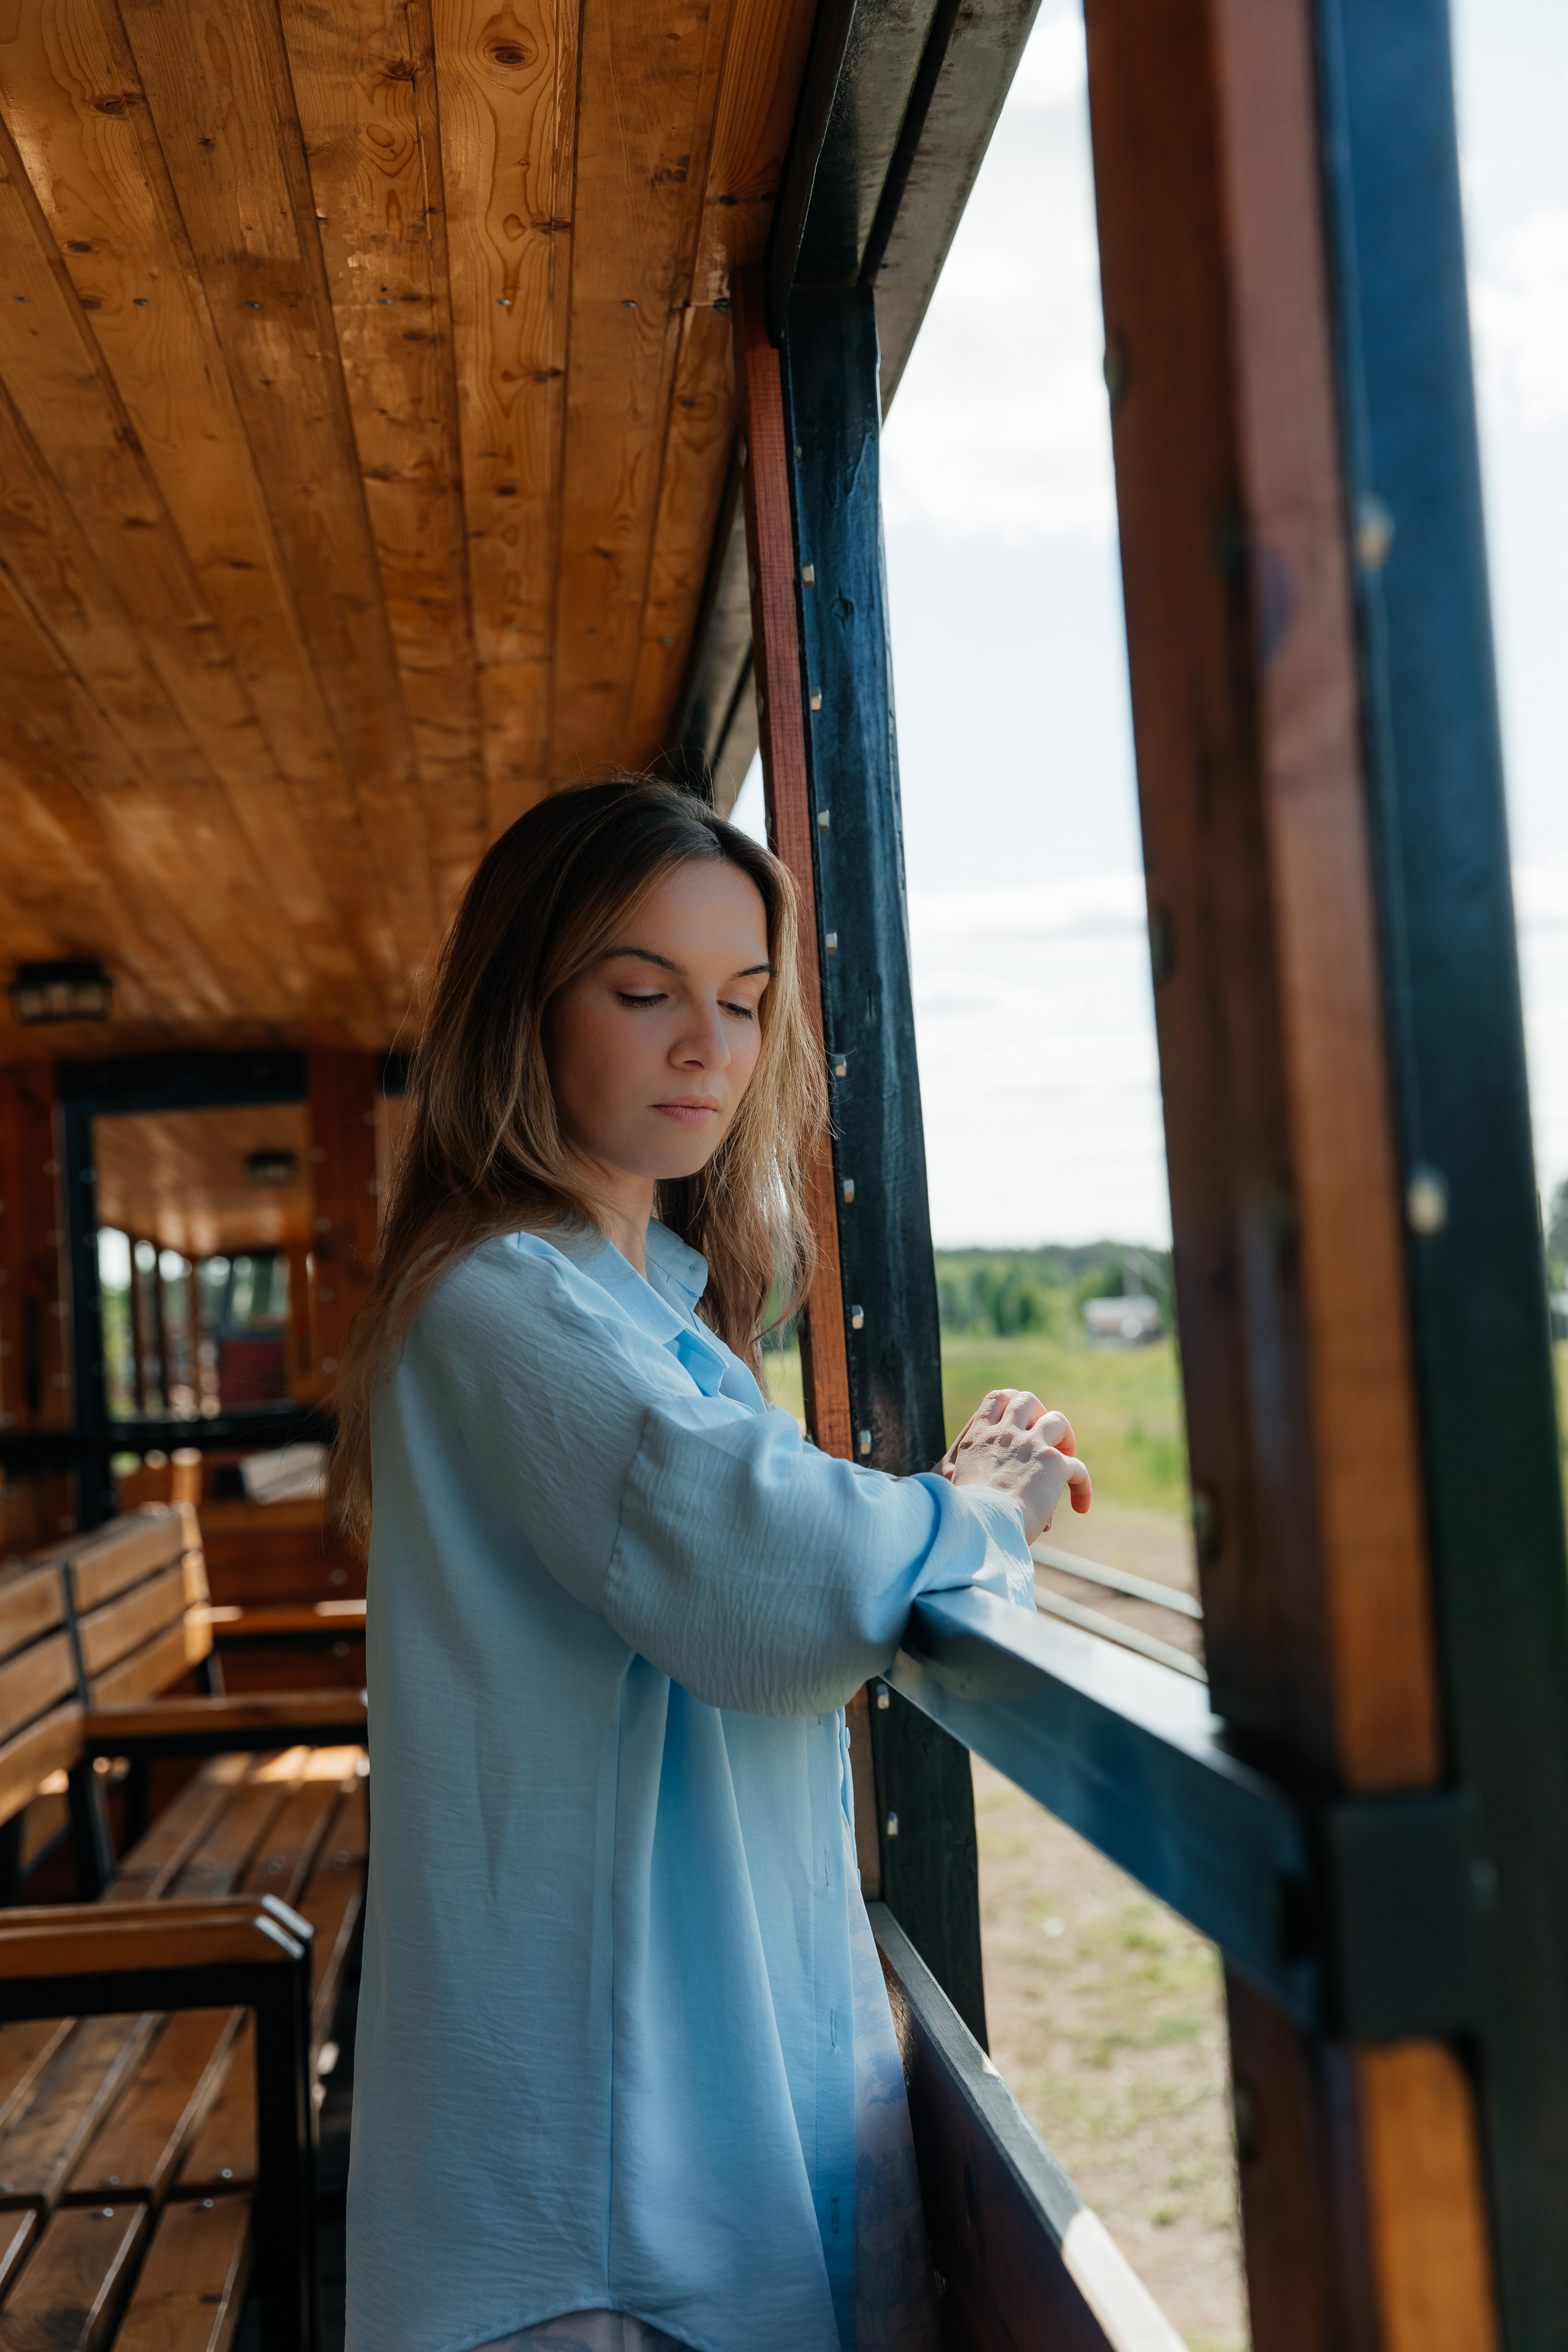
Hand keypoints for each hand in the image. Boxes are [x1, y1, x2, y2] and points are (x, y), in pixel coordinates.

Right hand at [935, 1389, 1090, 1546]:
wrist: (979, 1525)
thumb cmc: (964, 1517)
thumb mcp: (956, 1487)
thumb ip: (966, 1478)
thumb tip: (991, 1491)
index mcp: (978, 1438)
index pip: (996, 1399)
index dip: (1011, 1405)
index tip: (1018, 1424)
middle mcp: (1004, 1434)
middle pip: (1026, 1400)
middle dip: (1039, 1413)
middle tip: (1043, 1439)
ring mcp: (1030, 1445)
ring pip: (1057, 1421)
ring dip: (1065, 1437)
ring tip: (1065, 1459)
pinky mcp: (1053, 1463)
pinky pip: (1078, 1468)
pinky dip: (1082, 1486)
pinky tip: (1080, 1507)